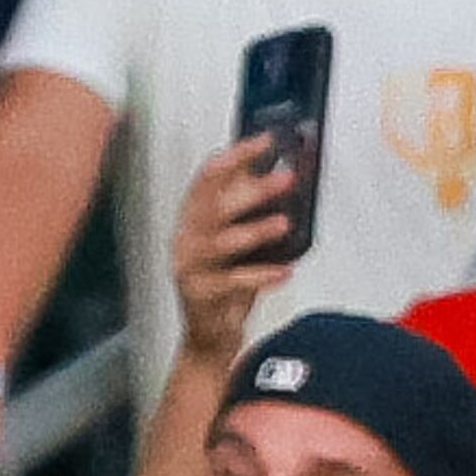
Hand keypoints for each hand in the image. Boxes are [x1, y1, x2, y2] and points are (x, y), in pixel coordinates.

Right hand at [171, 134, 299, 368]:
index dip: (236, 156)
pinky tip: (285, 271)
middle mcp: (187, 240)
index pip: (209, 178)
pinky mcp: (202, 295)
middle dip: (252, 190)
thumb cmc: (227, 283)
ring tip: (285, 223)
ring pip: (221, 243)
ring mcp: (191, 269)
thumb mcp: (240, 238)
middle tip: (287, 179)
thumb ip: (252, 206)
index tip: (266, 140)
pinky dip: (262, 275)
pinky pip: (233, 282)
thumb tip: (284, 169)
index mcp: (194, 219)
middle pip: (215, 207)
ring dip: (256, 230)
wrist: (210, 335)